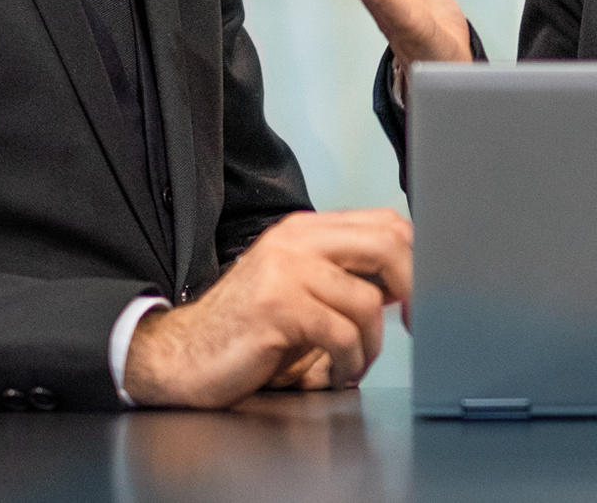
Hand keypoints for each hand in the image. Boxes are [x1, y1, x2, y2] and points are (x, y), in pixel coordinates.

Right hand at [124, 209, 412, 408]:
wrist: (179, 356)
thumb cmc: (245, 328)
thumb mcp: (297, 288)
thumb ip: (342, 276)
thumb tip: (403, 285)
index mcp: (305, 231)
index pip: (385, 223)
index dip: (416, 259)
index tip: (417, 297)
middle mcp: (296, 241)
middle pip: (388, 245)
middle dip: (411, 290)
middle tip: (408, 325)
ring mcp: (285, 271)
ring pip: (367, 300)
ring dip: (370, 345)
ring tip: (350, 364)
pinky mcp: (277, 308)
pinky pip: (342, 334)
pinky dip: (348, 362)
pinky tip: (331, 373)